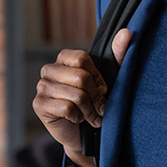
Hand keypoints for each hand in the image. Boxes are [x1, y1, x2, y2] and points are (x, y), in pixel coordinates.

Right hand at [32, 28, 131, 166]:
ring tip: (91, 115)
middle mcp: (49, 69)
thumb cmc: (96, 102)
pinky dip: (78, 116)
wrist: (85, 133)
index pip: (82, 59)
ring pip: (76, 95)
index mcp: (64, 58)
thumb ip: (118, 54)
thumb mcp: (109, 78)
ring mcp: (41, 87)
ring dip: (89, 110)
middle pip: (80, 77)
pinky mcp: (39, 105)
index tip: (102, 89)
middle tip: (100, 107)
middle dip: (96, 97)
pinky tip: (77, 119)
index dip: (97, 77)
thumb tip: (127, 32)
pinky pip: (67, 108)